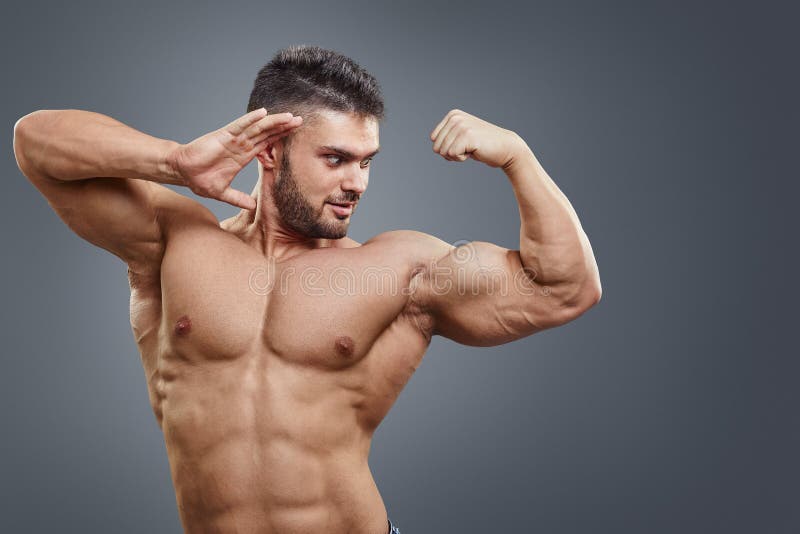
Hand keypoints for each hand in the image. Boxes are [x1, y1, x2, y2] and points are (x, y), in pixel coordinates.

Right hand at [168, 108, 302, 208]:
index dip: (280, 138)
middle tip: (300, 120)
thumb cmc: (200, 179)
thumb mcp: (222, 192)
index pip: (267, 145)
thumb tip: (252, 206)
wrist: (182, 172)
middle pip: (267, 133)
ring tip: (289, 116)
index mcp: (243, 156)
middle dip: (283, 127)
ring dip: (274, 122)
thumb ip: (237, 198)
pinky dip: (250, 119)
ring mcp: (233, 140)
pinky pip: (240, 126)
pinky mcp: (223, 136)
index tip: (294, 134)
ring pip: (258, 128)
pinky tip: (263, 113)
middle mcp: (241, 145)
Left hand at [430, 109, 524, 168]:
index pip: (434, 140)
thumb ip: (448, 136)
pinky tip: (474, 151)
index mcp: (453, 115)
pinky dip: (462, 158)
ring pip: (443, 152)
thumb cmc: (483, 146)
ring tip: (472, 149)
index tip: (463, 144)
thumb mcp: (462, 136)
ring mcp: (461, 126)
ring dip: (457, 156)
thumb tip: (433, 143)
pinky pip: (452, 155)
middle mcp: (455, 118)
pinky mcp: (466, 136)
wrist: (506, 148)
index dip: (447, 148)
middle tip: (468, 148)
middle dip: (451, 153)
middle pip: (436, 147)